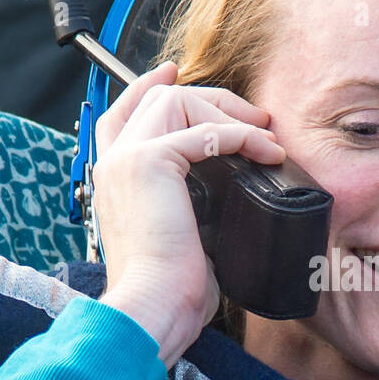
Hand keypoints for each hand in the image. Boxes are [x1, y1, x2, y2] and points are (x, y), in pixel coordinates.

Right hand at [91, 61, 284, 365]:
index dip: (150, 87)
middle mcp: (112, 161)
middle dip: (211, 99)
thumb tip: (231, 196)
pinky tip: (266, 155)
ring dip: (228, 114)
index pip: (123, 112)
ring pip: (178, 102)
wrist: (152, 307)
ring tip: (264, 138)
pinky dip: (242, 137)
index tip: (175, 72)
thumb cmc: (168, 290)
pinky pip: (205, 132)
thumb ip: (189, 206)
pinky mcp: (149, 162)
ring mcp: (127, 158)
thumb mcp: (180, 237)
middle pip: (158, 98)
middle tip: (255, 118)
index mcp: (112, 177)